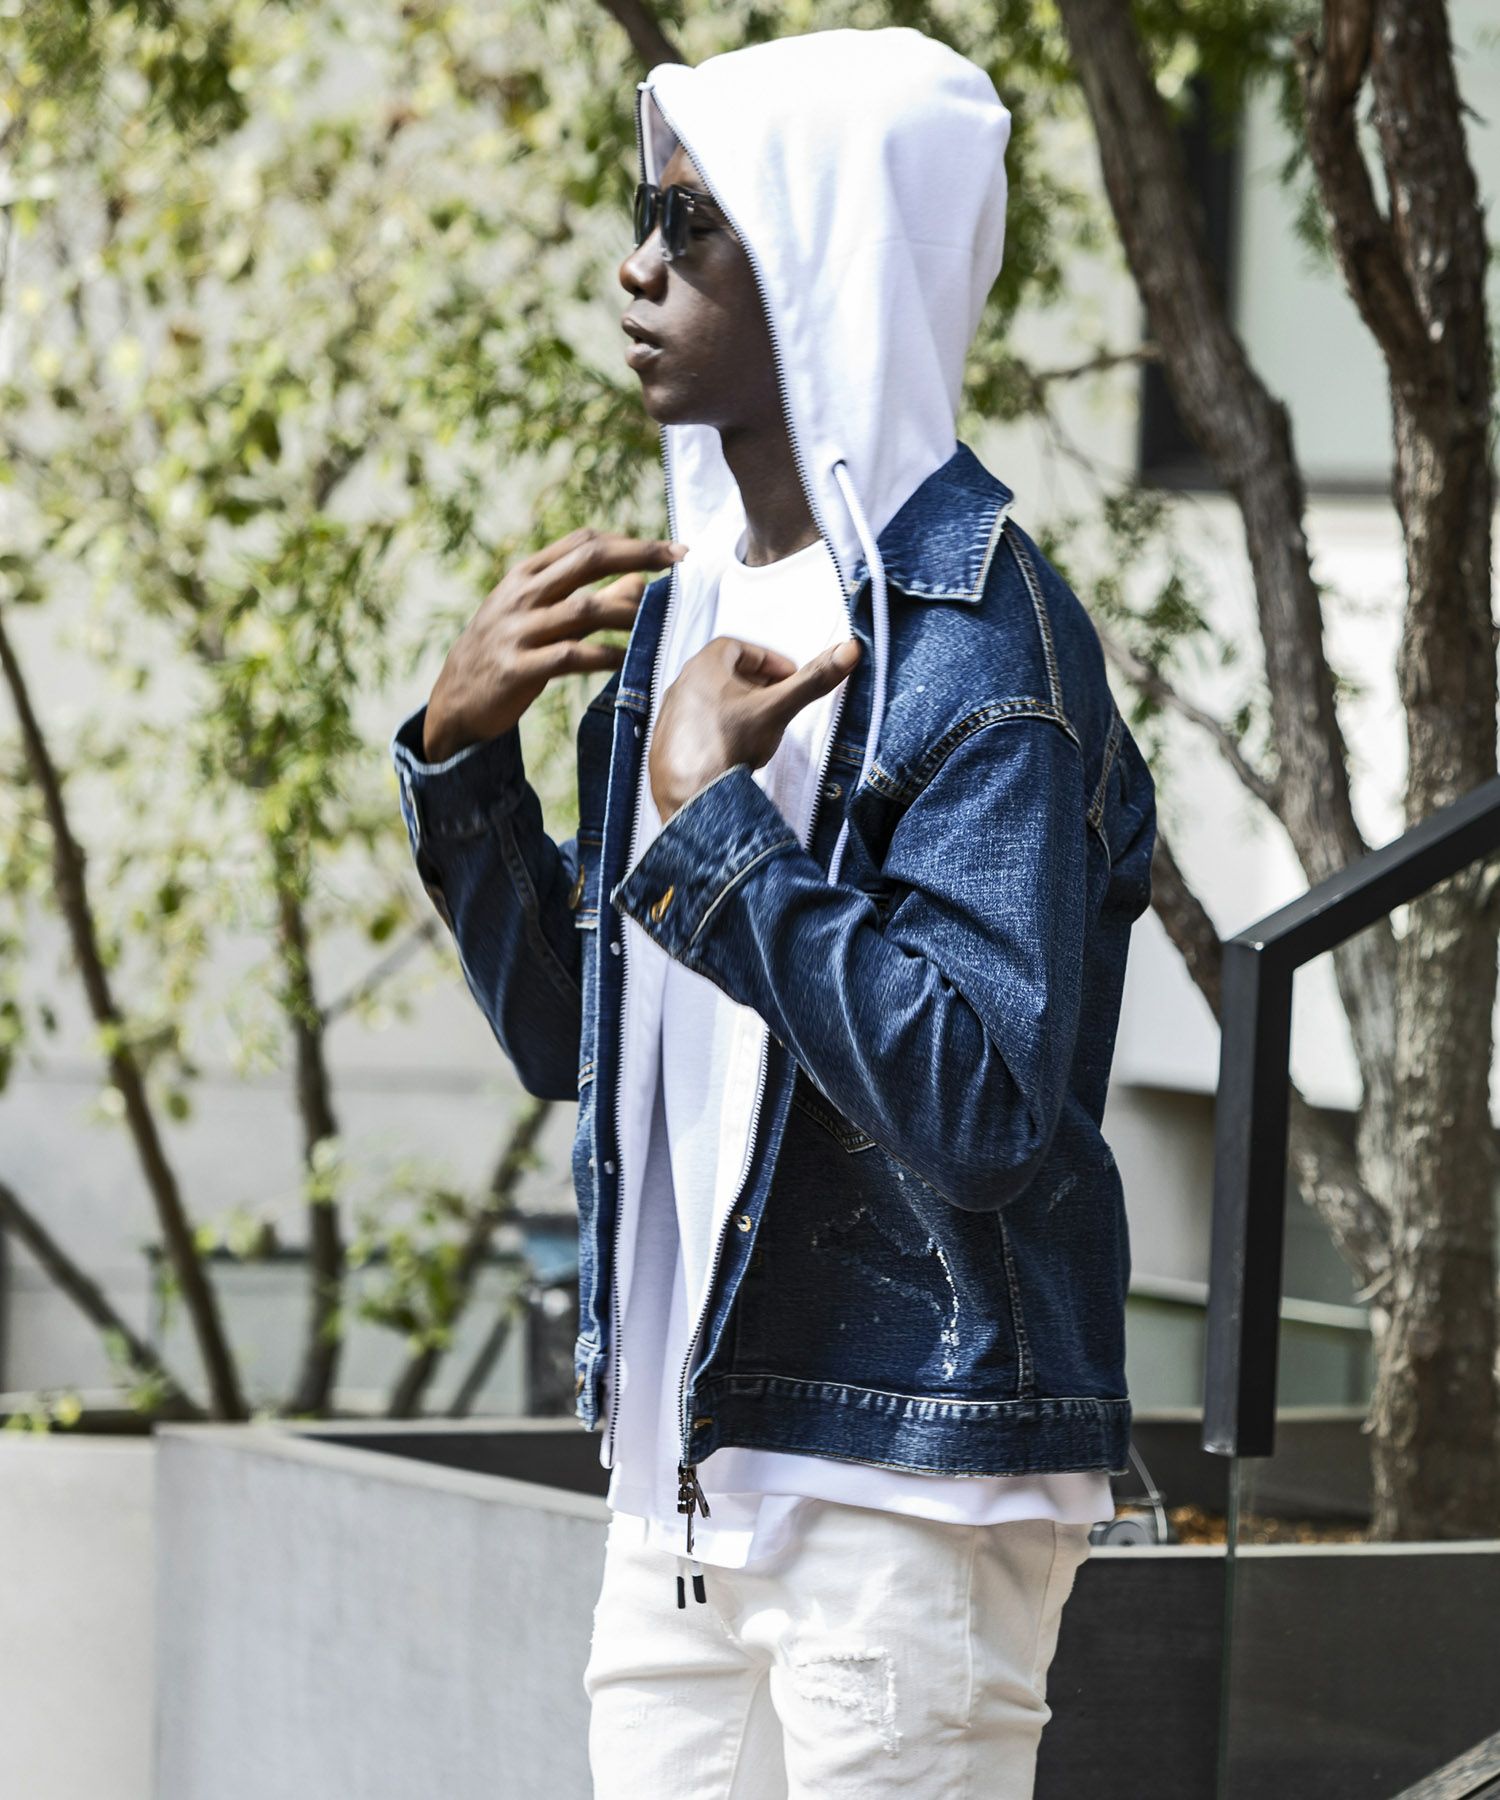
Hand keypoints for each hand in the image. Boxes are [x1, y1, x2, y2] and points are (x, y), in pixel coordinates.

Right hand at [423, 528, 687, 760]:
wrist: (454, 702)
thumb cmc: (506, 654)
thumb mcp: (541, 618)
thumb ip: (589, 599)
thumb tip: (642, 582)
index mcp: (526, 576)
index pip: (583, 543)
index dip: (629, 542)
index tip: (671, 550)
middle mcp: (521, 595)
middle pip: (588, 560)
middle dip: (639, 555)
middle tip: (680, 558)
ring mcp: (517, 631)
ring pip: (584, 609)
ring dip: (630, 610)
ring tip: (666, 616)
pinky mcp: (518, 669)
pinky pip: (571, 657)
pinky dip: (606, 656)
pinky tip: (631, 659)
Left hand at [649, 633, 861, 822]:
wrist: (689, 796)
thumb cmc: (728, 744)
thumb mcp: (778, 709)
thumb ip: (813, 680)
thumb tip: (850, 650)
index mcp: (703, 665)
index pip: (738, 648)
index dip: (767, 660)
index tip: (789, 677)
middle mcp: (680, 684)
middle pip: (724, 673)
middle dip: (756, 683)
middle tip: (779, 699)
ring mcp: (670, 715)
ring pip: (710, 701)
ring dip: (737, 707)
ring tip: (760, 727)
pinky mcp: (665, 743)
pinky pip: (697, 727)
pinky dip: (719, 729)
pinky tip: (734, 750)